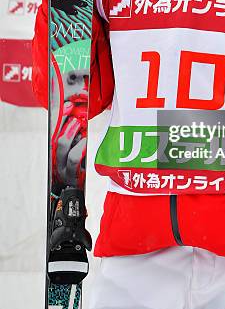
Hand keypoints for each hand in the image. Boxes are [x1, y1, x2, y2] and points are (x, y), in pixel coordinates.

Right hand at [52, 70, 88, 188]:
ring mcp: (64, 170)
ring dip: (73, 137)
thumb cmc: (80, 174)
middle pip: (57, 141)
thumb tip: (84, 121)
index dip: (61, 118)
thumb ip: (80, 138)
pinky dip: (80, 149)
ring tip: (81, 129)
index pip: (56, 132)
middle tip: (76, 119)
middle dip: (66, 126)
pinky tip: (85, 143)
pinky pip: (74, 161)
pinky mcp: (73, 177)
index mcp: (58, 154)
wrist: (75, 202)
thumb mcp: (79, 153)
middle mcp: (57, 161)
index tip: (68, 105)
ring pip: (64, 151)